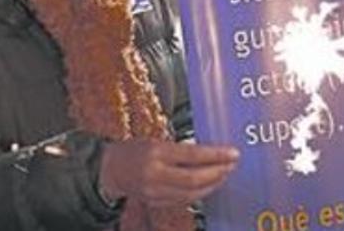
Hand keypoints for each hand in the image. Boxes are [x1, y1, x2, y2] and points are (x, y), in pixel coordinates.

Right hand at [98, 139, 238, 206]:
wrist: (110, 170)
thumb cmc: (133, 151)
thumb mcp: (156, 141)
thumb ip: (180, 149)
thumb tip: (210, 153)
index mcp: (156, 152)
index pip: (192, 155)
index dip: (216, 156)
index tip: (232, 153)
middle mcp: (155, 174)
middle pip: (194, 179)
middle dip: (217, 173)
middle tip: (231, 165)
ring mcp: (155, 192)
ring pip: (192, 193)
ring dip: (212, 184)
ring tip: (224, 174)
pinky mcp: (156, 202)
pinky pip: (184, 200)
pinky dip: (200, 193)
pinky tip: (208, 185)